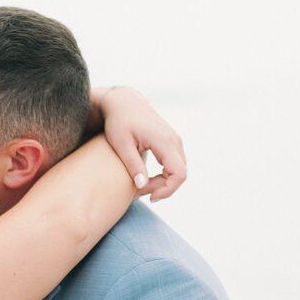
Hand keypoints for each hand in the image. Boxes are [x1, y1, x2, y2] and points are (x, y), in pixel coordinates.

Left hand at [97, 87, 186, 202]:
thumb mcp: (121, 145)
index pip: (179, 173)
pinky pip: (175, 164)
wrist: (123, 103)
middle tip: (140, 192)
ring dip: (163, 182)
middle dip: (163, 188)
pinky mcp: (171, 142)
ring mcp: (175, 140)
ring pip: (179, 170)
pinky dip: (164, 175)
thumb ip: (133, 165)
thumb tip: (142, 186)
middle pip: (181, 174)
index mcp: (164, 140)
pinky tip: (147, 179)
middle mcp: (174, 140)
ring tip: (141, 186)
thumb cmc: (118, 122)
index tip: (149, 196)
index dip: (167, 189)